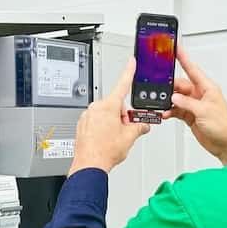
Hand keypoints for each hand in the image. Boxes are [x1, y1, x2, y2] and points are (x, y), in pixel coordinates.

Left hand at [69, 60, 150, 174]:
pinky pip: (96, 121)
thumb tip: (144, 125)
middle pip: (115, 105)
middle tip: (124, 130)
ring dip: (112, 122)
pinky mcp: (82, 124)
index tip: (131, 61)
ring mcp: (87, 116)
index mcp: (108, 106)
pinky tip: (105, 140)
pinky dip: (102, 128)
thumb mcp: (129, 137)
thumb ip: (139, 127)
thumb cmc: (104, 152)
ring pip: (106, 114)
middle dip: (122, 116)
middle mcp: (96, 108)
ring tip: (113, 138)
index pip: (122, 84)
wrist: (89, 165)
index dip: (129, 72)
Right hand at [168, 45, 226, 165]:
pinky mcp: (190, 116)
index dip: (183, 58)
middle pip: (180, 85)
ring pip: (176, 98)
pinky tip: (165, 114)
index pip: (192, 69)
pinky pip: (176, 110)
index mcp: (207, 88)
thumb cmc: (224, 126)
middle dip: (169, 88)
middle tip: (159, 90)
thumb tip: (174, 97)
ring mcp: (195, 105)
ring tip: (161, 106)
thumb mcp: (204, 111)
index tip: (175, 48)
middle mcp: (200, 94)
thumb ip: (187, 103)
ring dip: (168, 102)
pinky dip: (169, 111)